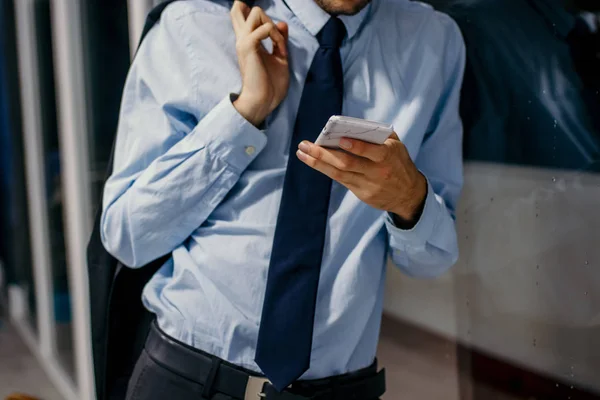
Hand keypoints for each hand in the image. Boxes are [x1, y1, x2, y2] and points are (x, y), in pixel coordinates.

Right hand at [230, 1, 289, 126]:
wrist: (264, 101)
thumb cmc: (270, 85)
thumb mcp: (279, 58)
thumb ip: (279, 40)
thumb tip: (282, 22)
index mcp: (247, 41)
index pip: (239, 15)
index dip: (254, 14)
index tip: (272, 33)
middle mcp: (242, 39)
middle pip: (240, 8)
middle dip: (265, 16)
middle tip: (275, 38)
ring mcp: (244, 42)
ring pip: (256, 12)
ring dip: (273, 26)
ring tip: (279, 45)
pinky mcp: (248, 46)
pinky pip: (266, 28)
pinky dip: (277, 36)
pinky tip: (280, 51)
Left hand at [296, 134, 427, 225]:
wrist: (408, 194)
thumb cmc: (398, 162)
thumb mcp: (396, 145)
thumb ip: (378, 134)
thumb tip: (351, 125)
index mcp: (388, 156)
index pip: (371, 151)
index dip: (356, 146)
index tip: (340, 139)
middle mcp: (377, 171)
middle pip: (346, 163)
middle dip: (323, 154)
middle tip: (305, 145)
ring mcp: (368, 184)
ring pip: (338, 173)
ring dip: (317, 163)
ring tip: (302, 153)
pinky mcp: (362, 194)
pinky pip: (341, 180)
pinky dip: (325, 169)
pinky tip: (313, 161)